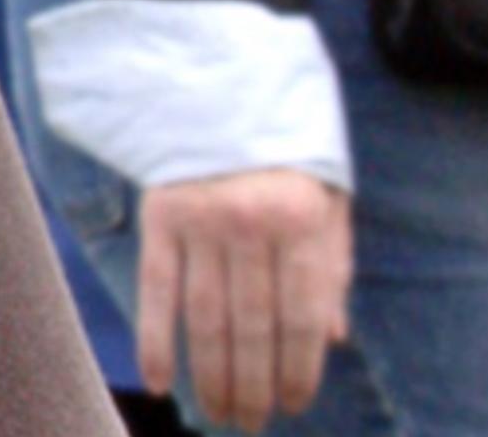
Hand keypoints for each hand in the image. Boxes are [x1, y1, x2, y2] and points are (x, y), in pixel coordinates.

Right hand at [137, 167, 353, 429]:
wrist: (219, 83)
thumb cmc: (285, 151)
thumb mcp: (327, 200)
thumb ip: (333, 267)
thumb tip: (332, 338)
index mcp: (301, 220)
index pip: (302, 315)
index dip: (298, 368)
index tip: (292, 403)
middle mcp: (251, 223)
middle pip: (252, 324)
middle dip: (254, 383)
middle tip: (251, 421)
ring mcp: (201, 220)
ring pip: (206, 316)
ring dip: (211, 373)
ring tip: (218, 411)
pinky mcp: (159, 214)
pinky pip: (155, 288)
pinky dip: (155, 337)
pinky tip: (161, 379)